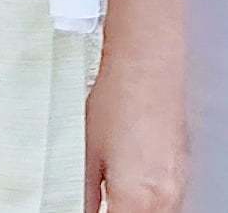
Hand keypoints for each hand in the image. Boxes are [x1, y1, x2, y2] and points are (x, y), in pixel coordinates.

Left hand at [85, 51, 186, 212]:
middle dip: (116, 211)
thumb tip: (83, 206)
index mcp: (135, 197)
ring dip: (134, 208)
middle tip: (101, 200)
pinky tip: (132, 179)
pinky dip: (149, 200)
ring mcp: (178, 188)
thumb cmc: (116, 100)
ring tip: (114, 190)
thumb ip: (86, 190)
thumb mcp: (87, 150)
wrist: (146, 70)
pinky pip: (167, 201)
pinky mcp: (183, 175)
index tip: (90, 210)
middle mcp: (163, 199)